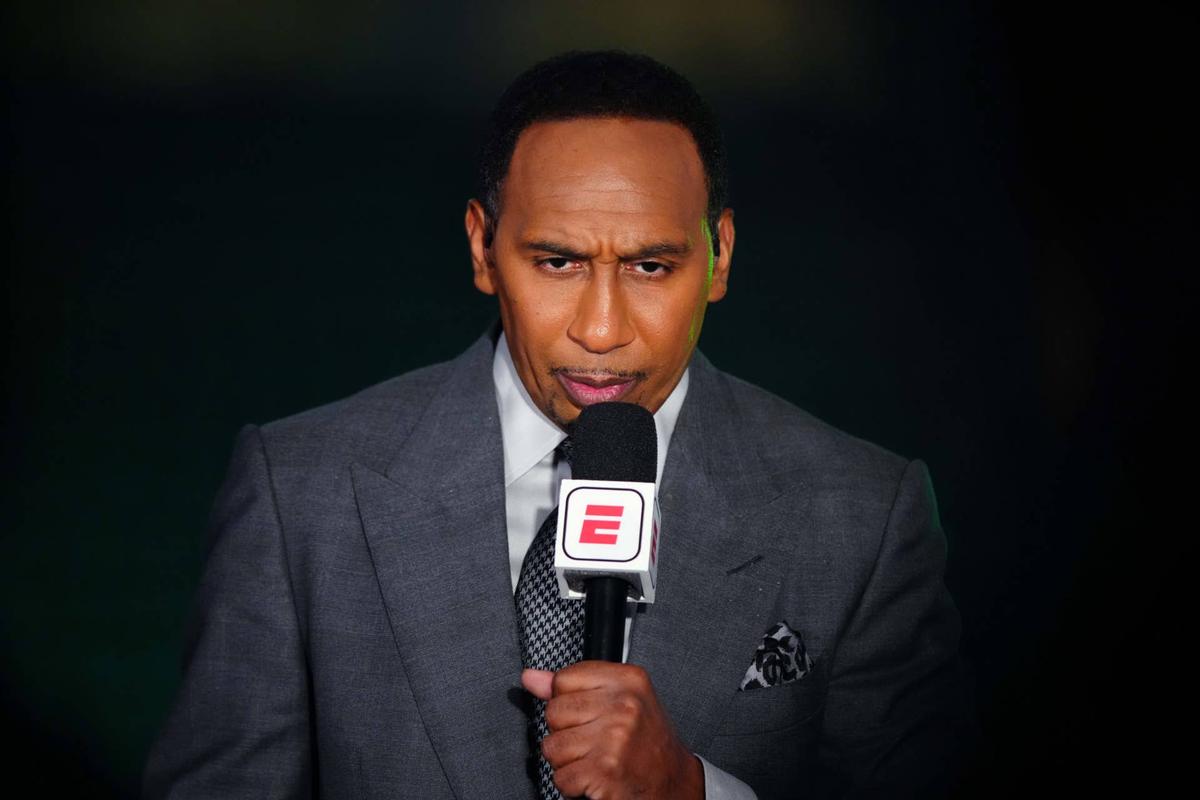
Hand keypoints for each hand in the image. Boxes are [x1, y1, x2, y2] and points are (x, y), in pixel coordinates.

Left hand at [522, 662, 703, 799]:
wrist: (673, 782)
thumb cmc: (646, 741)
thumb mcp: (619, 700)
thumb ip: (574, 686)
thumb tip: (531, 677)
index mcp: (628, 680)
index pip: (563, 678)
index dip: (569, 700)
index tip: (590, 714)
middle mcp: (624, 705)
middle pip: (554, 712)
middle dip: (567, 733)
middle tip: (595, 741)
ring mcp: (615, 738)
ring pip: (552, 747)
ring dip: (568, 761)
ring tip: (596, 759)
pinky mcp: (605, 771)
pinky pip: (561, 777)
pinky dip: (573, 785)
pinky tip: (596, 778)